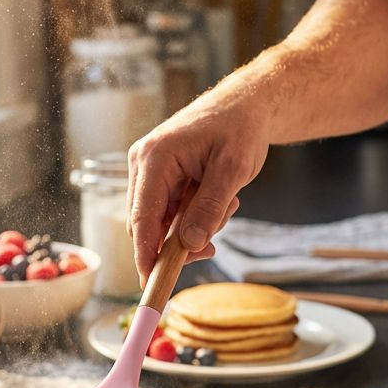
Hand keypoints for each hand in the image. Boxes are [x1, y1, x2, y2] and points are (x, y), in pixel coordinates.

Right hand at [127, 77, 271, 284]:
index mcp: (155, 157)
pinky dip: (194, 218)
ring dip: (193, 227)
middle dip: (178, 243)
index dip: (145, 254)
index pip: (142, 217)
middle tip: (212, 249)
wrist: (245, 105)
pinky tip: (219, 202)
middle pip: (148, 224)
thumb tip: (190, 245)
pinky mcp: (160, 178)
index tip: (150, 282)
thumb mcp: (232, 170)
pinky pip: (170, 213)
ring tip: (226, 205)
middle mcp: (143, 164)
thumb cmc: (239, 129)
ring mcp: (149, 171)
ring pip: (161, 222)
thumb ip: (209, 208)